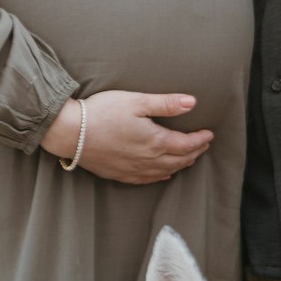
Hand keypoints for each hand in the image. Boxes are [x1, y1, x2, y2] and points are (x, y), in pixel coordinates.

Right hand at [41, 91, 213, 184]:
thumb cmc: (102, 113)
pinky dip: (161, 176)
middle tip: (203, 146)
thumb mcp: (136, 101)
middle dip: (195, 153)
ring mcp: (134, 170)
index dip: (201, 140)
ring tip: (190, 158)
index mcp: (156, 142)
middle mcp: (148, 160)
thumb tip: (192, 103)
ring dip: (181, 165)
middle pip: (180, 160)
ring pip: (166, 171)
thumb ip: (165, 103)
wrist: (70, 133)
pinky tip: (165, 173)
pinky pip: (148, 179)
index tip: (209, 134)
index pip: (187, 144)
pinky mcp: (120, 174)